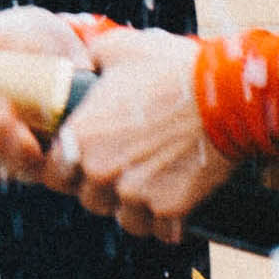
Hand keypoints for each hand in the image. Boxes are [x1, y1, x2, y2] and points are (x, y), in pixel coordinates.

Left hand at [46, 29, 234, 241]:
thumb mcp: (121, 48)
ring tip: (157, 183)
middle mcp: (100, 170)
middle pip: (89, 199)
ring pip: (126, 219)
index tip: (84, 166)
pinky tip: (179, 198)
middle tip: (130, 168)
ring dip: (138, 207)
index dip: (69, 170)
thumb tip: (86, 65)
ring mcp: (134, 193)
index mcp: (80, 137)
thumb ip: (93, 59)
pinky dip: (170, 221)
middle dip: (107, 188)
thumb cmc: (173, 69)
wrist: (225, 95)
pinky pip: (161, 230)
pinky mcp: (168, 208)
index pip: (54, 175)